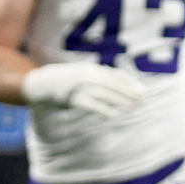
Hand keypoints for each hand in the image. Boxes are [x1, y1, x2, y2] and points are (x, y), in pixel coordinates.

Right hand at [22, 63, 146, 116]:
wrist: (42, 83)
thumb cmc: (66, 79)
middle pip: (113, 84)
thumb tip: (117, 80)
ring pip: (105, 94)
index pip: (116, 74)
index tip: (142, 89)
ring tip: (132, 105)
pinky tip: (114, 114)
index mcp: (92, 69)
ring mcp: (80, 88)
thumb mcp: (83, 73)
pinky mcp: (73, 100)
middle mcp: (88, 76)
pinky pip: (92, 105)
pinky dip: (104, 109)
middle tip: (141, 97)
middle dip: (128, 90)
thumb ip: (99, 76)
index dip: (130, 82)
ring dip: (120, 100)